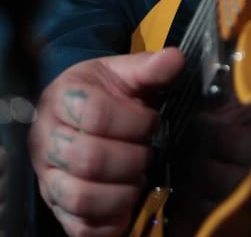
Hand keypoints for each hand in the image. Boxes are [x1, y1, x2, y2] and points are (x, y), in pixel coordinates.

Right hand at [28, 49, 184, 236]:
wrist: (74, 111)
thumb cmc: (101, 91)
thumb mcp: (121, 72)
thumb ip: (147, 68)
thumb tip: (174, 59)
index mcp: (62, 98)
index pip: (96, 115)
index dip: (134, 122)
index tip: (151, 121)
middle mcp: (46, 140)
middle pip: (90, 159)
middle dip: (132, 159)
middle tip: (148, 152)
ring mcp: (48, 177)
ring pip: (82, 197)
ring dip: (122, 192)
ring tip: (138, 178)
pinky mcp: (55, 208)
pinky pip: (80, 227)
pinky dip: (110, 221)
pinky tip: (128, 203)